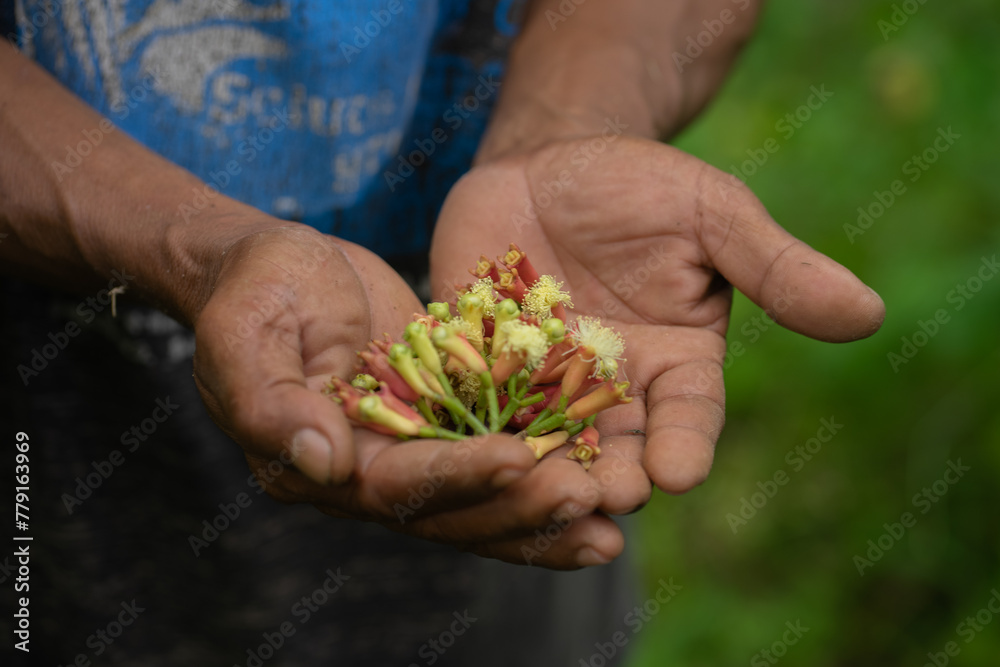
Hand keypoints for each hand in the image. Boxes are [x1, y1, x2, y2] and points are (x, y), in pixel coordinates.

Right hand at [192, 224, 616, 567]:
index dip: (456, 477)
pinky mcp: (444, 421)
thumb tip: (327, 461)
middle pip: (453, 510)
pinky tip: (599, 468)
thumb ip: (271, 401)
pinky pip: (497, 451)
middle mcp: (370, 475)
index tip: (515, 460)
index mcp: (316, 465)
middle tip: (591, 502)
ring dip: (546, 511)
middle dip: (520, 509)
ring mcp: (412, 452)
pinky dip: (545, 465)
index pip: (396, 486)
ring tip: (613, 516)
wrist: (278, 267)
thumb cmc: (254, 289)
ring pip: (485, 497)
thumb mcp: (246, 332)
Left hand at [431, 135, 884, 510]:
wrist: (550, 162)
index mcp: (675, 365)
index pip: (687, 419)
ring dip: (540, 466)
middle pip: (615, 448)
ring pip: (541, 440)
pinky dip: (464, 423)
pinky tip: (455, 442)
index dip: (683, 446)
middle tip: (605, 498)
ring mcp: (537, 382)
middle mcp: (609, 389)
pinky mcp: (475, 363)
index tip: (678, 472)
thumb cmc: (642, 186)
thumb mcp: (712, 214)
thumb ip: (774, 267)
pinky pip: (469, 400)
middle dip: (610, 475)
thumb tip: (869, 312)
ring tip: (536, 488)